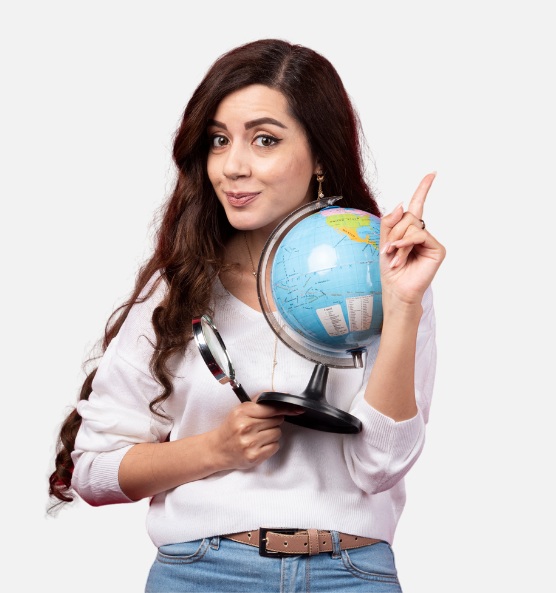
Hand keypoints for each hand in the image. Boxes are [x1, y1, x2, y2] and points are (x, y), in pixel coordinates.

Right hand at [211, 401, 301, 469]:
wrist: (217, 449)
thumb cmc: (231, 428)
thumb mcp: (240, 410)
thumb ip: (259, 402)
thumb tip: (282, 394)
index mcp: (242, 413)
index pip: (271, 409)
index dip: (284, 409)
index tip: (295, 409)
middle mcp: (245, 427)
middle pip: (277, 421)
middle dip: (273, 422)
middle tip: (262, 425)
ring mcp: (249, 443)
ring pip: (277, 433)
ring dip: (272, 434)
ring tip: (259, 435)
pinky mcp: (254, 457)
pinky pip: (275, 446)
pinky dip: (270, 445)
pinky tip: (260, 444)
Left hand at [379, 173, 445, 307]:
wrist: (396, 290)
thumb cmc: (390, 270)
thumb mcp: (384, 241)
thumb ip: (389, 222)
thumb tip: (402, 204)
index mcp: (410, 230)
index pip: (417, 205)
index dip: (424, 189)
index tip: (432, 173)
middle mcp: (422, 233)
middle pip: (408, 216)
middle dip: (394, 231)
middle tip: (389, 250)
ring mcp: (431, 241)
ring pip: (412, 225)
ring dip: (398, 241)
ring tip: (395, 257)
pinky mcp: (438, 249)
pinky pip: (419, 234)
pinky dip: (406, 243)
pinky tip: (401, 255)